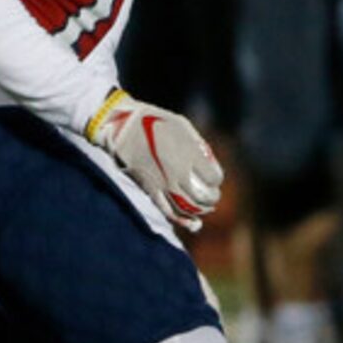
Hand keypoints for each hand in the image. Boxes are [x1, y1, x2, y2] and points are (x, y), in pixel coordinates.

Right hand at [89, 90, 221, 231]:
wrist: (125, 127)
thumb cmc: (157, 122)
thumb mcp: (184, 127)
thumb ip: (199, 147)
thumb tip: (209, 165)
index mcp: (190, 154)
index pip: (214, 177)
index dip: (217, 179)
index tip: (214, 177)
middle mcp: (179, 172)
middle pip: (204, 196)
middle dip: (212, 198)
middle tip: (213, 196)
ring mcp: (164, 183)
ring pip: (188, 207)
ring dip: (199, 210)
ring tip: (204, 207)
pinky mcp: (150, 190)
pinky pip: (168, 211)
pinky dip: (181, 219)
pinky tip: (190, 221)